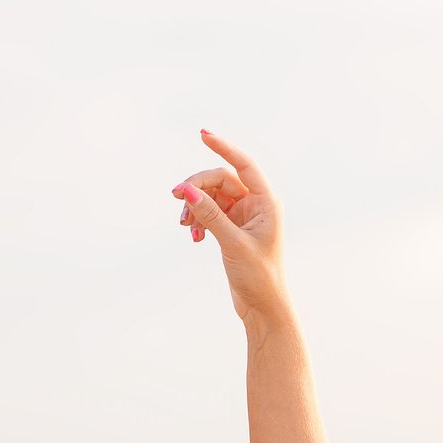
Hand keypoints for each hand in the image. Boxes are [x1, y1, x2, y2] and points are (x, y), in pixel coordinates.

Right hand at [170, 131, 288, 323]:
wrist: (263, 308)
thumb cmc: (258, 277)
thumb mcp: (232, 243)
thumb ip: (210, 215)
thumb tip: (187, 191)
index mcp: (266, 202)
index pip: (243, 165)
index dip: (223, 147)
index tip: (202, 134)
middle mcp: (256, 205)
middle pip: (220, 180)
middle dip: (197, 188)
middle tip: (176, 198)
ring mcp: (243, 217)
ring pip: (212, 197)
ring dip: (195, 207)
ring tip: (185, 225)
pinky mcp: (232, 230)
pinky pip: (210, 213)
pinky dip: (199, 220)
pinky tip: (194, 237)